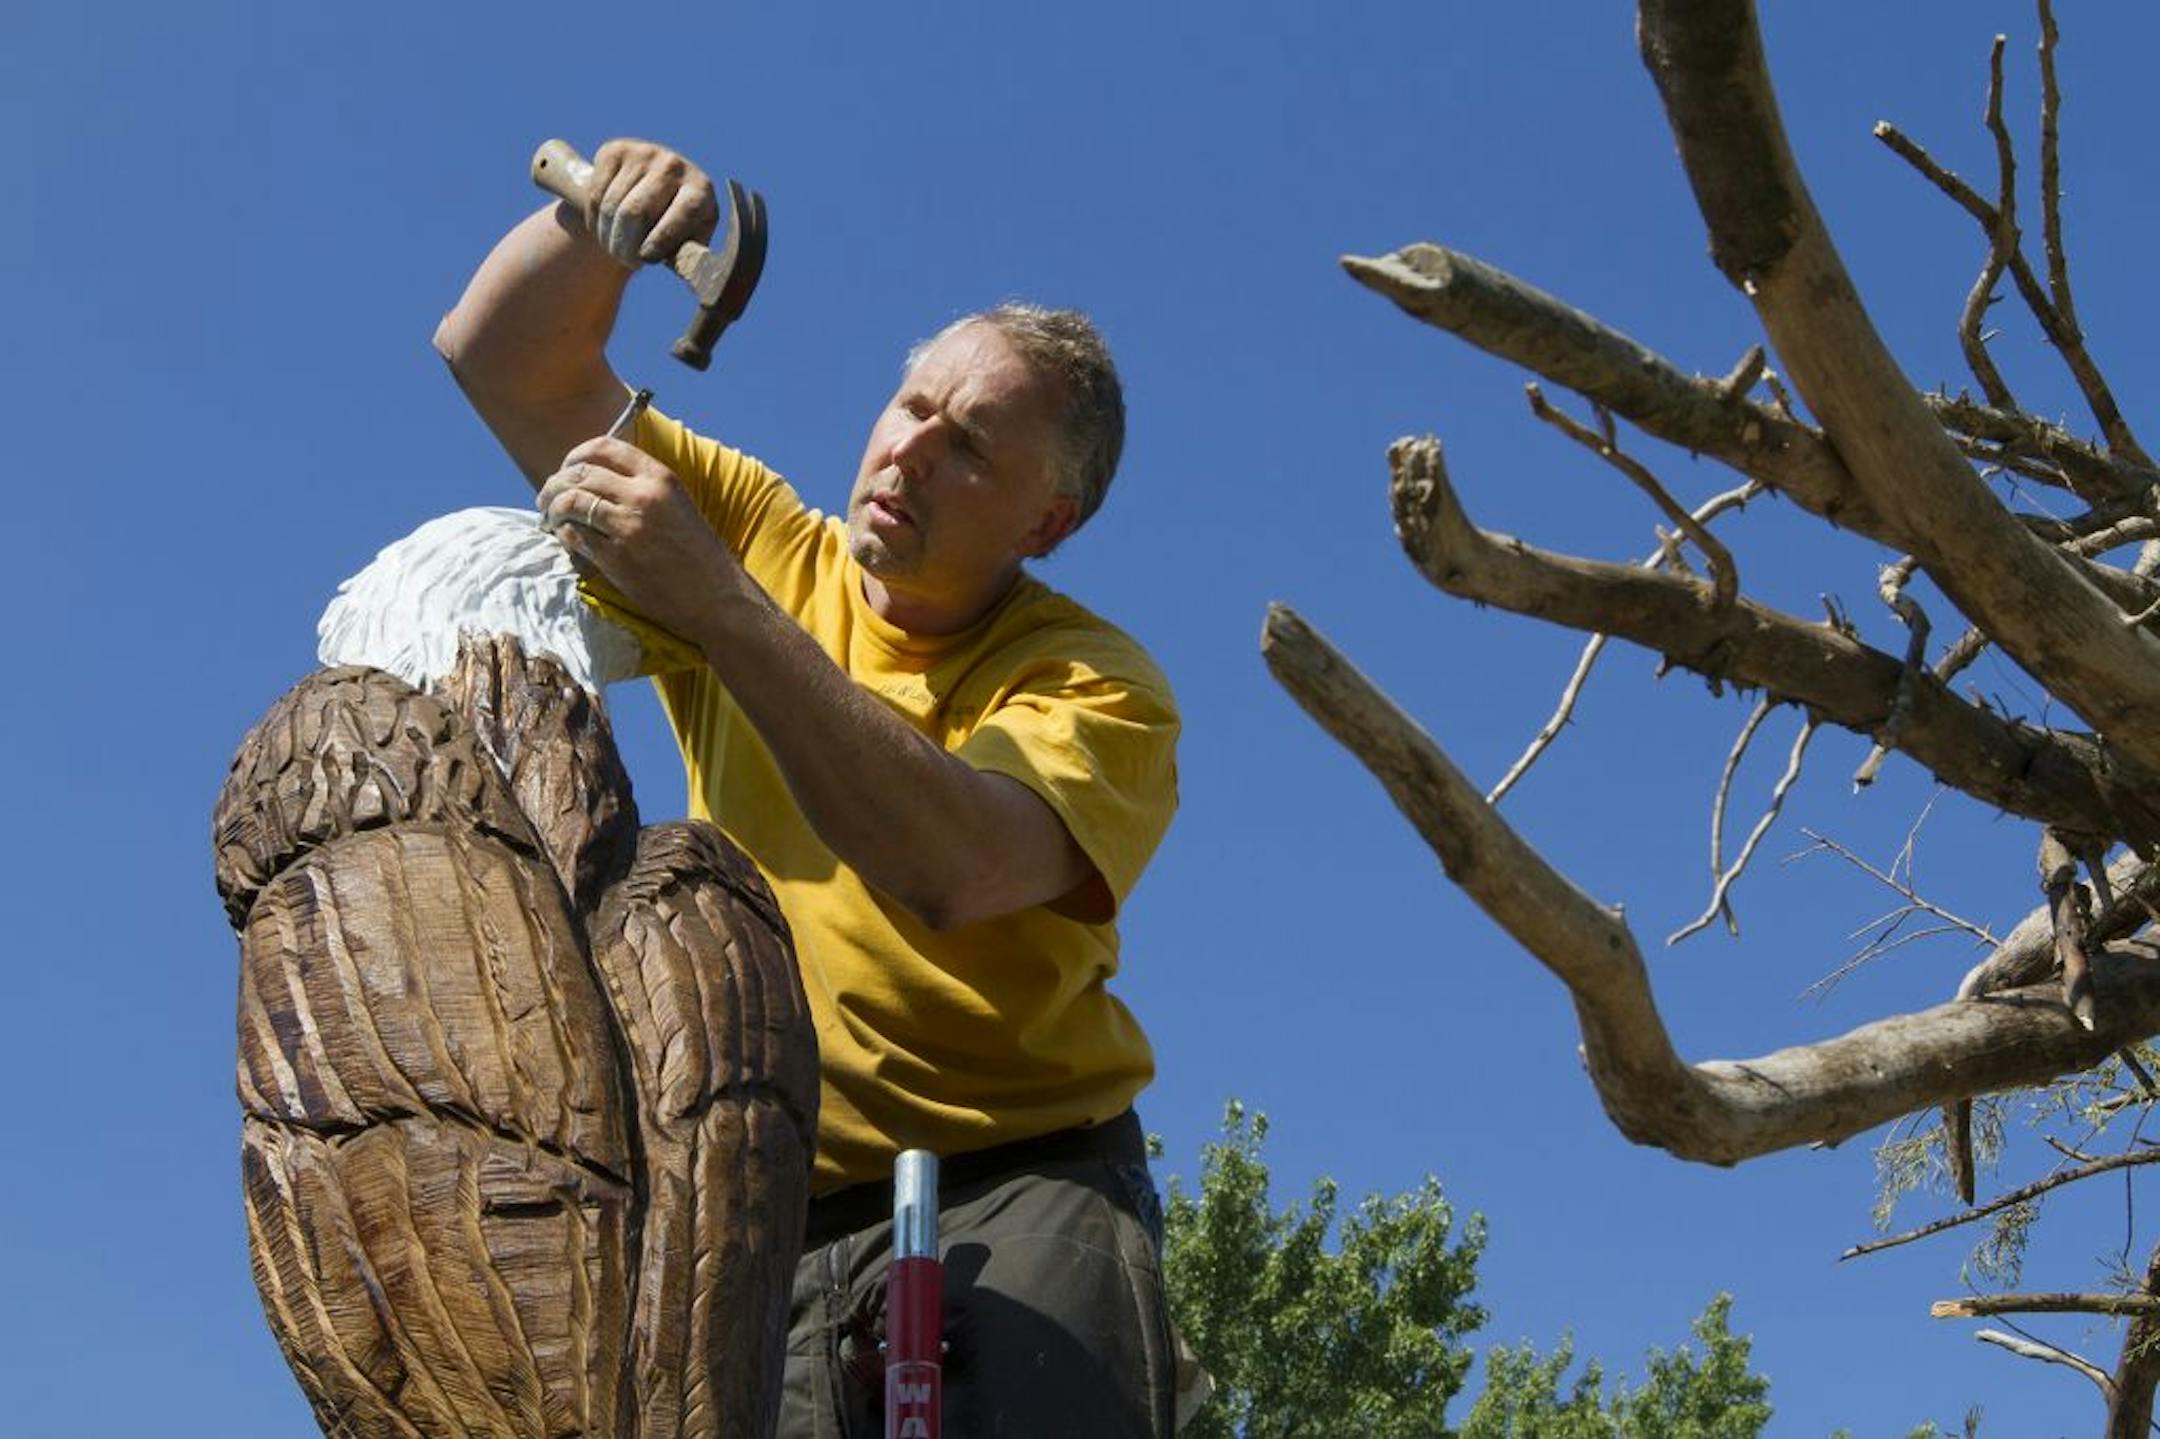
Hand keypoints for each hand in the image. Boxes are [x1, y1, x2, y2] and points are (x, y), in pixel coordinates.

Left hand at [538, 435, 745, 639]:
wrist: (716, 596)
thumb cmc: (697, 553)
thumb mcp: (677, 505)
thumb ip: (642, 486)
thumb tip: (596, 477)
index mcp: (660, 477)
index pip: (604, 447)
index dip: (576, 455)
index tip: (566, 468)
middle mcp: (643, 496)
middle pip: (579, 473)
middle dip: (555, 483)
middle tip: (547, 498)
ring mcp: (628, 527)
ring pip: (570, 502)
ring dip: (551, 508)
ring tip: (549, 518)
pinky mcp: (617, 558)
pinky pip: (574, 536)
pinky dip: (563, 534)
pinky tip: (566, 538)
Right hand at [581, 139, 718, 269]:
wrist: (656, 191)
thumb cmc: (678, 228)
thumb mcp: (689, 241)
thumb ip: (688, 257)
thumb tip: (688, 273)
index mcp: (701, 190)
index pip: (682, 213)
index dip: (661, 239)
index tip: (645, 259)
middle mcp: (674, 165)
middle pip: (637, 211)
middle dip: (626, 245)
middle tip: (627, 262)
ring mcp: (644, 153)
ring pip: (613, 205)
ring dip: (608, 236)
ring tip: (615, 251)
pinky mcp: (616, 150)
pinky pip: (596, 193)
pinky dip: (594, 219)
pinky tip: (603, 230)